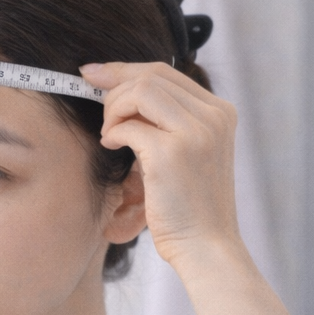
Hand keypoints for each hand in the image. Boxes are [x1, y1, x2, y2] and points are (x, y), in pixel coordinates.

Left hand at [81, 61, 241, 266]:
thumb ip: (168, 121)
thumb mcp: (188, 153)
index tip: (93, 74)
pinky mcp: (173, 151)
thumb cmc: (189, 205)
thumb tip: (121, 91)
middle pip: (150, 76)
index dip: (124, 69)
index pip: (166, 72)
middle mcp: (213, 115)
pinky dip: (111, 134)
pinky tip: (111, 148)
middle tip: (101, 117)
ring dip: (113, 110)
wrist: (206, 244)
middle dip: (113, 89)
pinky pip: (128, 126)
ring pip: (139, 92)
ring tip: (109, 135)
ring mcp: (196, 131)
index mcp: (220, 112)